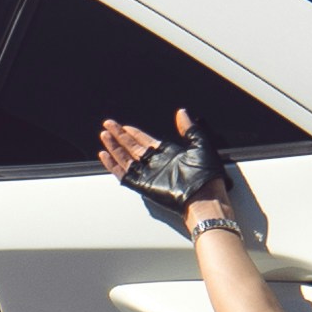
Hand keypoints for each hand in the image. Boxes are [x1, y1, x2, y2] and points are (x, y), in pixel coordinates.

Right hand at [97, 108, 227, 209]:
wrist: (205, 198)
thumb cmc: (207, 175)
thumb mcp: (200, 144)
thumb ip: (189, 128)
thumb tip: (182, 113)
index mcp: (168, 154)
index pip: (145, 140)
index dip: (134, 132)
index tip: (123, 125)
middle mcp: (156, 163)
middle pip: (132, 147)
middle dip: (119, 136)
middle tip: (108, 125)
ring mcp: (148, 174)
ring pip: (126, 158)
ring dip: (114, 147)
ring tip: (104, 135)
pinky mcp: (143, 186)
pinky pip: (123, 174)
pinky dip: (113, 165)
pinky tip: (104, 155)